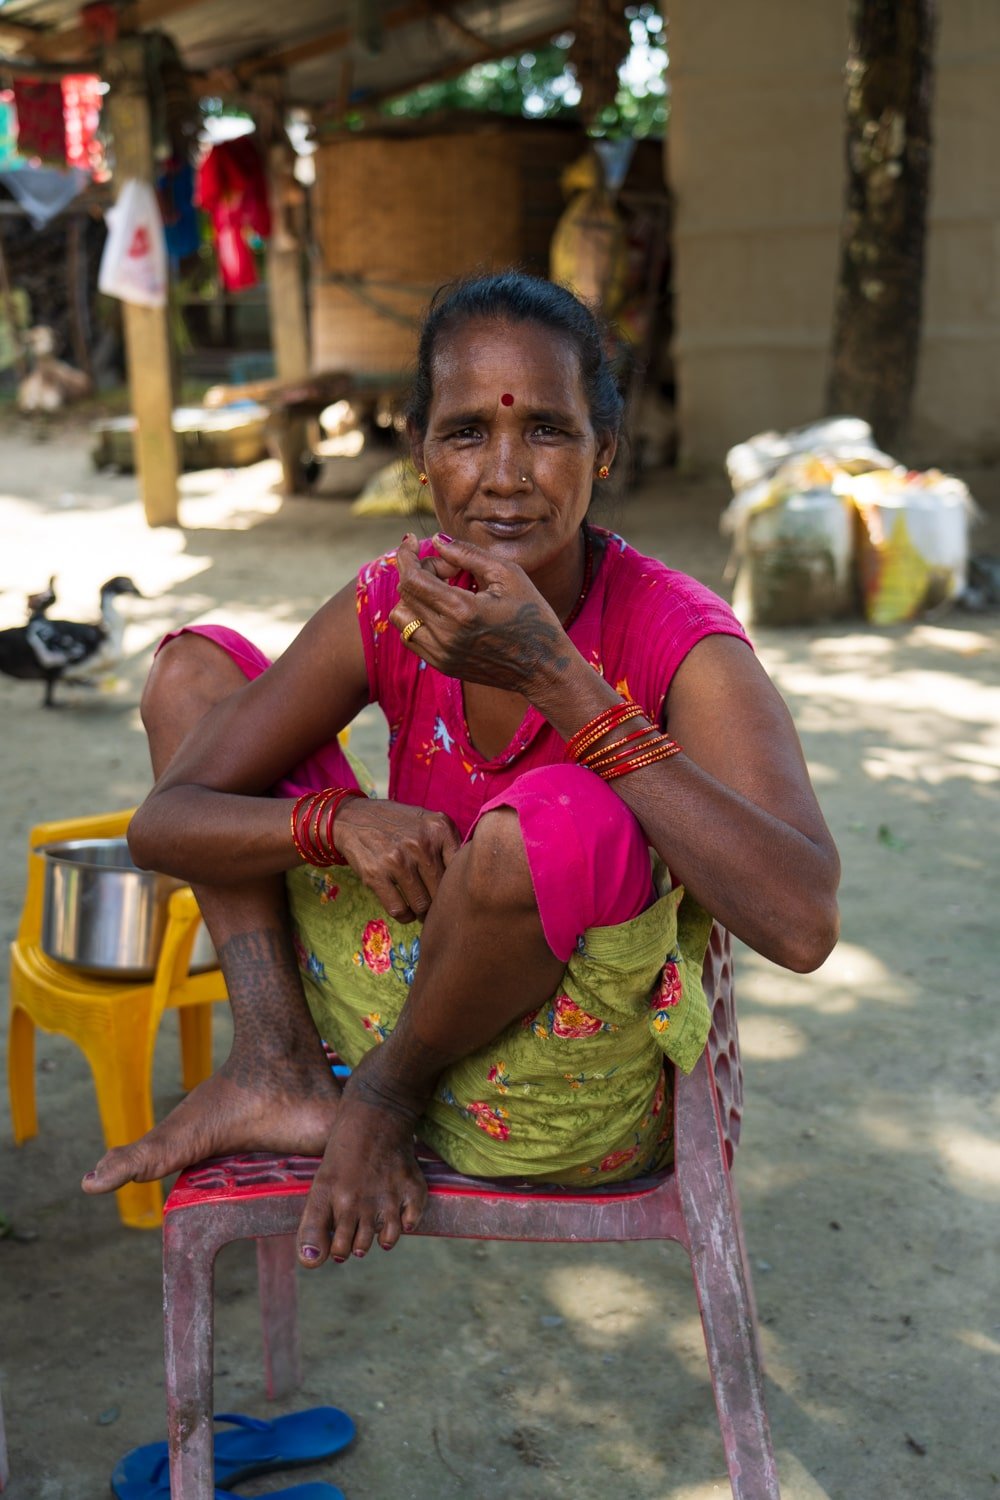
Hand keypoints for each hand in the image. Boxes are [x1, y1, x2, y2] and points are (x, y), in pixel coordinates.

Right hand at [333, 796, 460, 921]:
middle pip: (443, 891)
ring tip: (422, 910)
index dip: (458, 886)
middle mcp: (421, 843)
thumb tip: (470, 880)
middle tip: (437, 907)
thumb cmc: (398, 825)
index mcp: (440, 828)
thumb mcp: (428, 822)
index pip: (461, 869)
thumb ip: (451, 844)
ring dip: (423, 913)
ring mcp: (398, 860)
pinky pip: (399, 910)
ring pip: (422, 905)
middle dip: (441, 904)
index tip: (454, 893)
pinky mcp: (376, 875)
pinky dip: (405, 916)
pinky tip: (406, 911)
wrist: (354, 819)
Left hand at [391, 534, 572, 695]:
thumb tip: (437, 541)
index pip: (412, 578)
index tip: (411, 540)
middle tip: (451, 570)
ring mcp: (441, 654)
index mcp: (462, 610)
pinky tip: (444, 610)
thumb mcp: (508, 575)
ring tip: (445, 592)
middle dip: (421, 571)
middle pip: (406, 592)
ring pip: (401, 617)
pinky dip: (419, 617)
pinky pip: (411, 636)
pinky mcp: (443, 665)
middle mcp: (446, 636)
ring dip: (415, 597)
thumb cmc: (532, 616)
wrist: (543, 667)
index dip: (406, 554)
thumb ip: (468, 553)